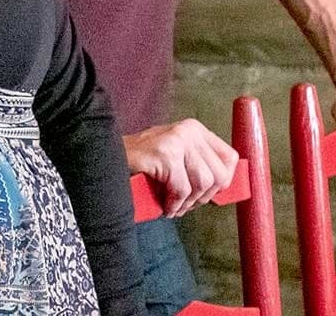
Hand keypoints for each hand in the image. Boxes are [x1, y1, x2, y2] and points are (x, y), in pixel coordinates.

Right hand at [122, 119, 237, 217]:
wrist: (106, 156)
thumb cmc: (141, 163)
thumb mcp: (176, 157)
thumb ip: (199, 165)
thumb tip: (226, 188)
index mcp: (194, 129)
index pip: (229, 157)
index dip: (225, 181)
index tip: (210, 194)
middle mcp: (188, 130)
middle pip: (219, 174)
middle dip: (204, 197)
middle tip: (186, 204)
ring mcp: (177, 140)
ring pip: (202, 183)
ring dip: (188, 203)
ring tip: (174, 207)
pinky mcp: (165, 154)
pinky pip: (181, 189)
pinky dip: (174, 204)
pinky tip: (165, 207)